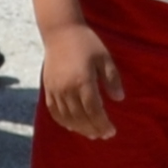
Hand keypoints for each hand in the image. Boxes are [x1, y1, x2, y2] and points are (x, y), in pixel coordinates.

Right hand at [39, 21, 120, 138]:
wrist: (60, 32)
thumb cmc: (86, 43)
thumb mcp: (105, 58)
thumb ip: (112, 79)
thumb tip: (119, 99)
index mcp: (83, 82)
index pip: (93, 111)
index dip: (102, 124)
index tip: (112, 131)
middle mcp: (67, 89)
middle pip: (80, 118)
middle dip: (93, 129)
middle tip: (104, 135)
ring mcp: (55, 90)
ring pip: (67, 118)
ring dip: (80, 129)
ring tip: (91, 134)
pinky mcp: (47, 89)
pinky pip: (54, 111)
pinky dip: (64, 122)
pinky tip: (72, 126)